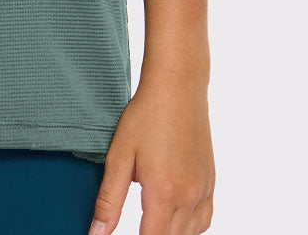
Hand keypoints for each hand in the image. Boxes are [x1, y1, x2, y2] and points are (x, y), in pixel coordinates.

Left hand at [87, 71, 214, 233]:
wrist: (177, 87)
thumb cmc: (146, 116)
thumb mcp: (118, 156)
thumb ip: (108, 201)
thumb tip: (96, 234)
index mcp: (164, 192)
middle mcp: (189, 196)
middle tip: (136, 224)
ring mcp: (204, 189)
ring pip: (191, 233)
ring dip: (171, 233)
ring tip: (152, 222)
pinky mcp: (211, 181)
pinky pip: (205, 220)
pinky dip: (190, 226)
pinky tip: (174, 216)